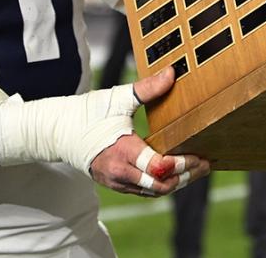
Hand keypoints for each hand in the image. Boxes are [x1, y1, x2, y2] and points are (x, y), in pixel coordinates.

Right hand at [87, 69, 207, 197]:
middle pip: (160, 185)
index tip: (198, 155)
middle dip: (185, 177)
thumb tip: (171, 72)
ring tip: (197, 170)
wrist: (60, 132)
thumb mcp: (118, 98)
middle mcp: (120, 172)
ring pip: (153, 191)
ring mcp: (117, 181)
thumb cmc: (89, 113)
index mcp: (122, 151)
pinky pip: (144, 190)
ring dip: (176, 183)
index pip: (157, 166)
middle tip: (205, 165)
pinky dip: (162, 184)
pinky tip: (175, 174)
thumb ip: (147, 88)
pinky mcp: (116, 184)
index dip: (180, 165)